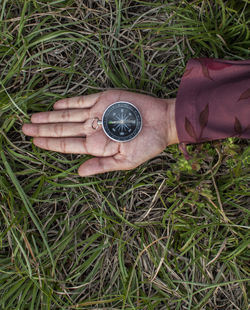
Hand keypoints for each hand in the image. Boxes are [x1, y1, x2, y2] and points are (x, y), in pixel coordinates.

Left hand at [22, 90, 177, 175]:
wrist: (163, 122)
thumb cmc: (148, 144)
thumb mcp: (126, 161)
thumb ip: (102, 166)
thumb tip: (79, 172)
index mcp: (97, 145)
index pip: (68, 144)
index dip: (50, 143)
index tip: (33, 141)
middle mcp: (94, 129)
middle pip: (63, 129)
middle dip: (43, 129)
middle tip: (23, 128)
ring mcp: (97, 113)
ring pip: (68, 115)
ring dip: (50, 116)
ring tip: (32, 117)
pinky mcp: (104, 99)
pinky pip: (82, 101)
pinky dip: (68, 103)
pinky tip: (55, 106)